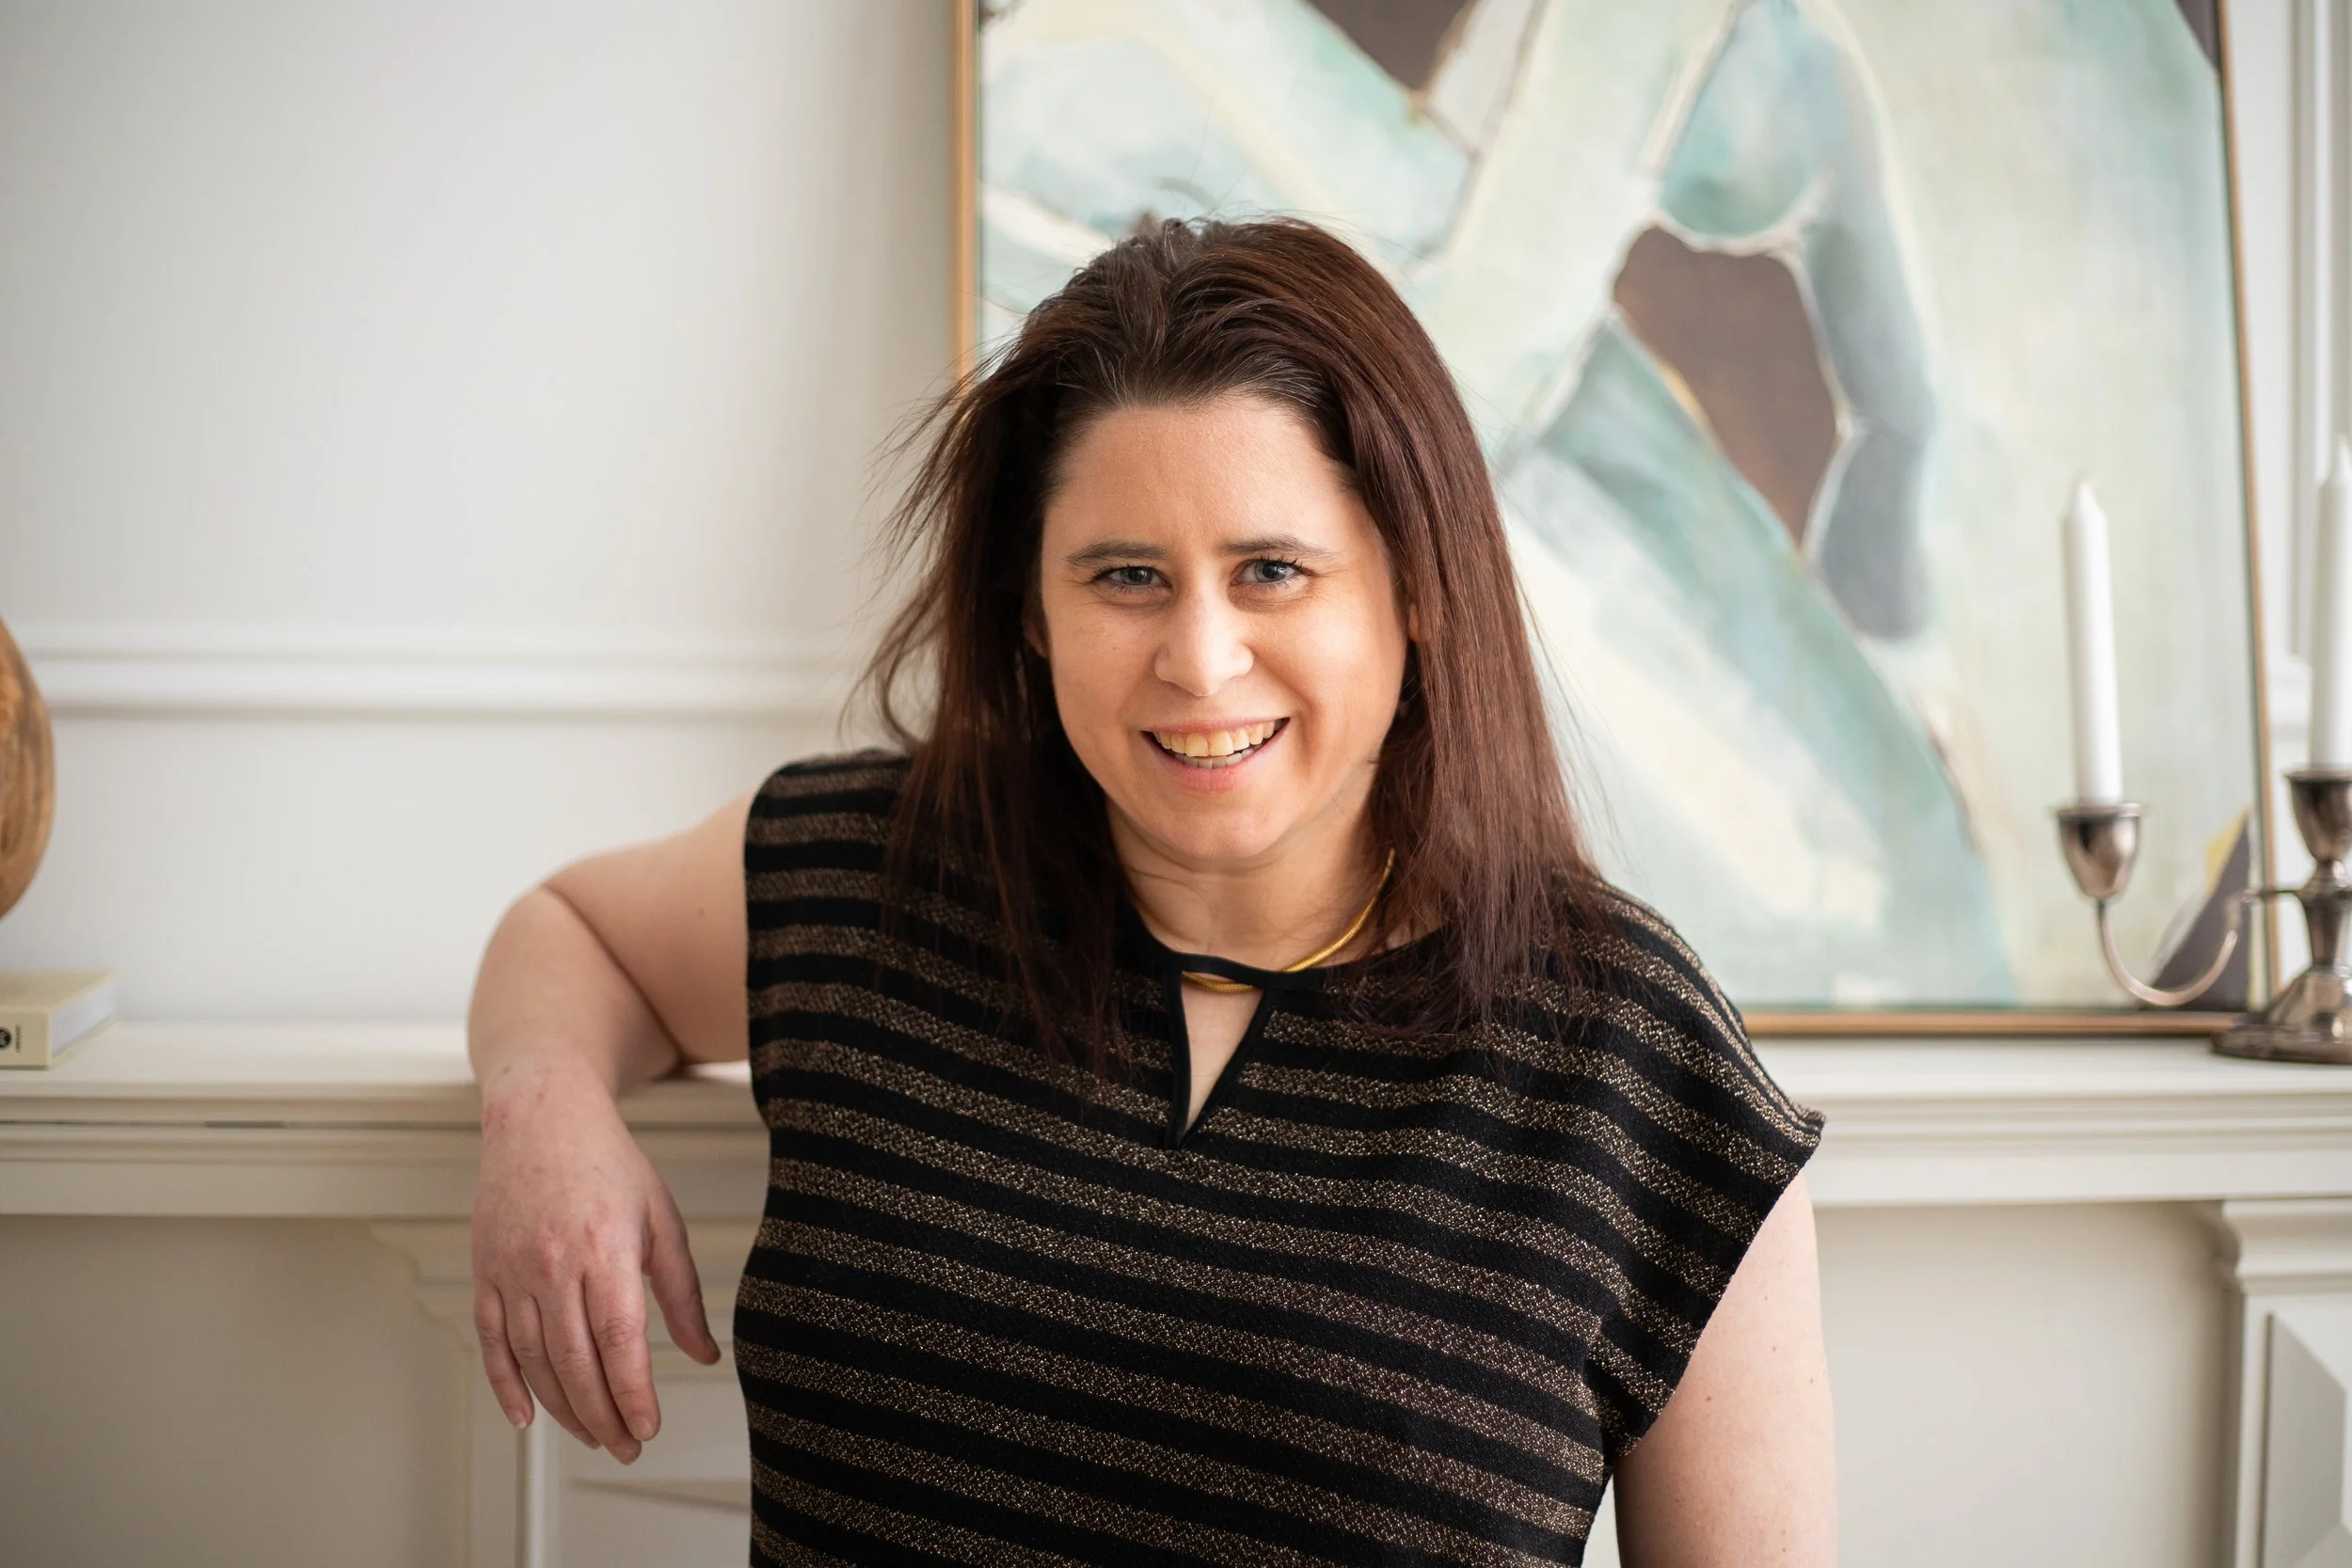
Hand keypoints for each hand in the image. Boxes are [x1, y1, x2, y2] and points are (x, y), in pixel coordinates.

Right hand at [470, 1061, 721, 1462]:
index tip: (648, 1427)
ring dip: (564, 1409)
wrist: (541, 1118)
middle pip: (575, 1363)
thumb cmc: (607, 1165)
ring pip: (535, 1362)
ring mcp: (513, 1272)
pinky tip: (527, 1418)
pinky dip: (507, 1386)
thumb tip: (704, 1354)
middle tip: (626, 1445)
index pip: (620, 1342)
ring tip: (594, 1434)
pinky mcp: (485, 1273)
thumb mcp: (661, 1221)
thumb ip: (682, 1293)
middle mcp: (554, 1265)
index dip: (633, 1394)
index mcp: (606, 1250)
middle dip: (603, 1417)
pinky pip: (492, 1343)